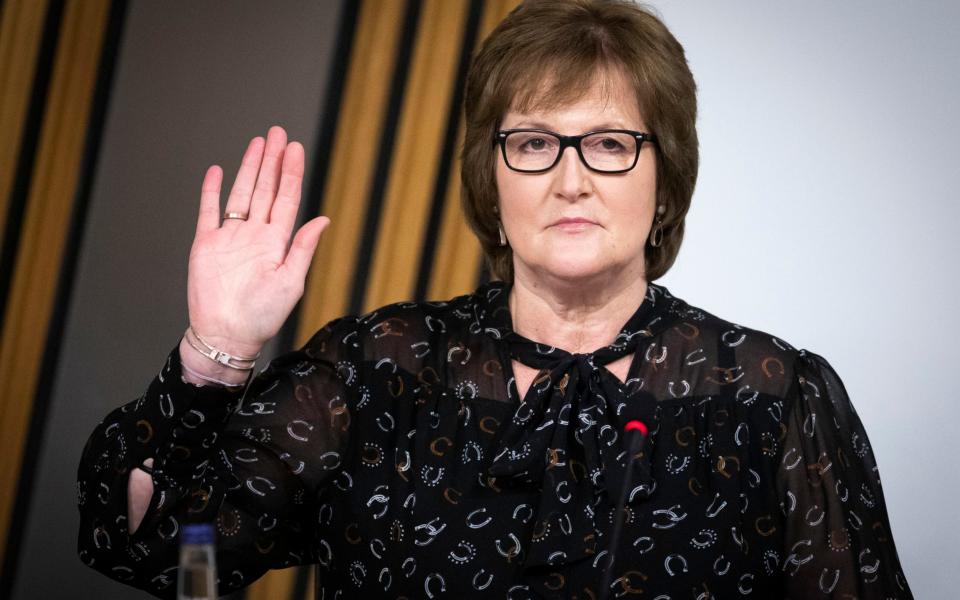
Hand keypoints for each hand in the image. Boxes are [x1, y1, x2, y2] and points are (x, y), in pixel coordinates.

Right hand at [186, 126, 328, 361]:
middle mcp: (255, 235)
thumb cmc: (262, 316)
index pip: (287, 199)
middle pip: (265, 189)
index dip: (291, 173)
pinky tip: (218, 171)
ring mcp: (230, 237)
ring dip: (248, 168)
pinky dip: (211, 191)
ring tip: (257, 143)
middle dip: (272, 161)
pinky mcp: (206, 244)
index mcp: (277, 242)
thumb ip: (304, 248)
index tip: (295, 148)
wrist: (226, 335)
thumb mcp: (290, 282)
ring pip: (240, 193)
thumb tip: (324, 220)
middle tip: (278, 133)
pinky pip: (208, 211)